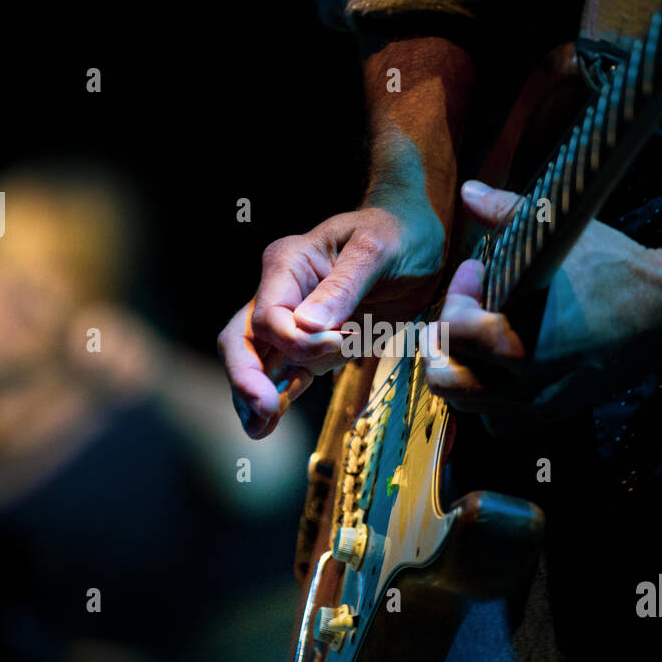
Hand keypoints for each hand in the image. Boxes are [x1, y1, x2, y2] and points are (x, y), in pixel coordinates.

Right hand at [218, 193, 445, 437]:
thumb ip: (343, 285)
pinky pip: (287, 373)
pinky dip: (279, 397)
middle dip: (247, 377)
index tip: (339, 342)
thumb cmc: (398, 232)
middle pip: (243, 340)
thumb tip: (307, 325)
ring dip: (255, 397)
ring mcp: (294, 320)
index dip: (296, 341)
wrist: (418, 236)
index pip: (268, 316)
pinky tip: (269, 423)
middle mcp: (281, 292)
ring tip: (259, 429)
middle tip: (264, 409)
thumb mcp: (377, 249)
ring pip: (258, 363)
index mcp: (287, 264)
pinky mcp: (314, 343)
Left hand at [426, 181, 661, 425]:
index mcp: (517, 338)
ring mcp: (541, 402)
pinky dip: (489, 400)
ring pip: (468, 404)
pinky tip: (501, 368)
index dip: (455, 293)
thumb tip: (469, 190)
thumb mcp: (558, 234)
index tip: (479, 270)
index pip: (450, 329)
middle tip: (462, 313)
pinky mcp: (557, 411)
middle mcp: (524, 380)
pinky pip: (499, 421)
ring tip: (480, 337)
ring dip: (463, 370)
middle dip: (444, 343)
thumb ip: (505, 212)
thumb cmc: (616, 268)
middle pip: (445, 378)